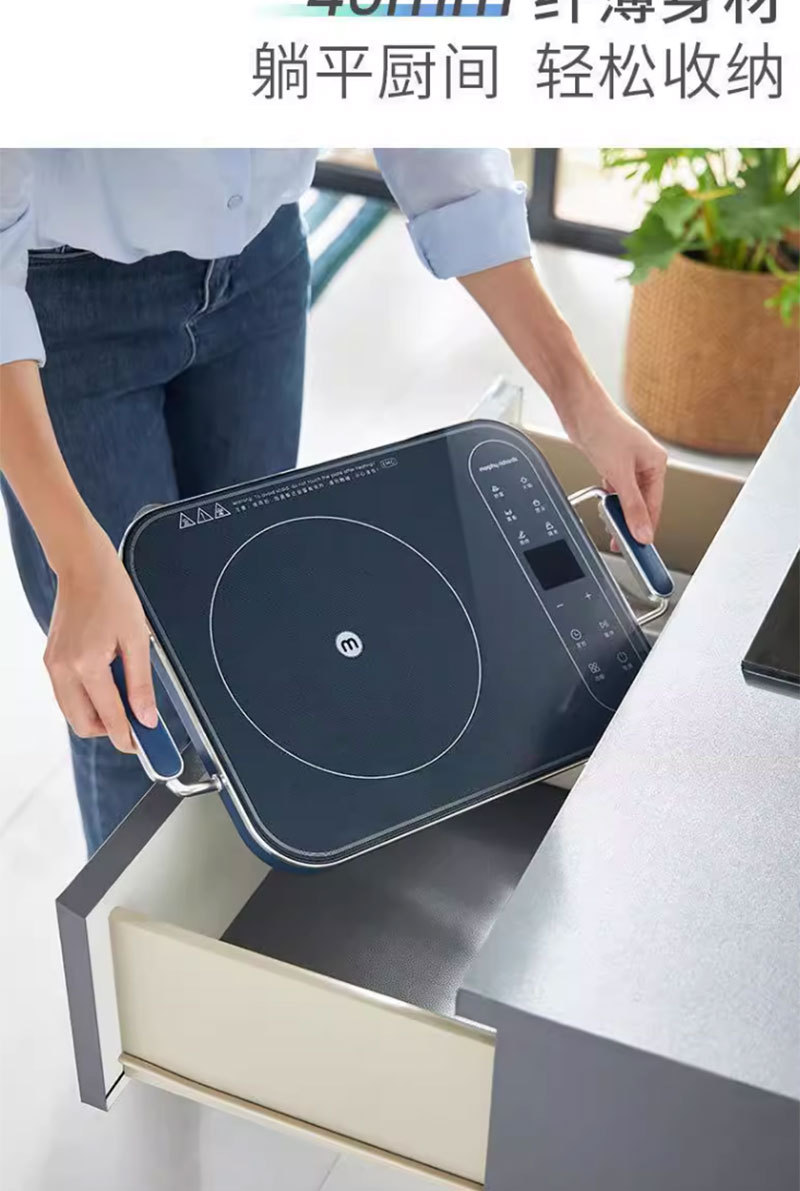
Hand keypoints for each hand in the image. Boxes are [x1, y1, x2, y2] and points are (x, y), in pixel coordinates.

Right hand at [44, 524, 157, 751]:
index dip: (129, 736)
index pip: (109, 717)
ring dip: (97, 716)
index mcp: (87, 665)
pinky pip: (67, 695)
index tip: (145, 747)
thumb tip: (147, 717)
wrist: (84, 568)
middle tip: (136, 723)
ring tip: (124, 700)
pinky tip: (107, 685)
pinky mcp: (51, 661)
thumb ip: (141, 683)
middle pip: (84, 724)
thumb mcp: (137, 639)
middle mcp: (63, 670)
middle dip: (110, 730)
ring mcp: (53, 666)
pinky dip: (86, 700)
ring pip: (73, 713)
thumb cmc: (112, 594)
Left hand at [570, 399, 667, 545]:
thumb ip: (632, 506)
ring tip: (611, 527)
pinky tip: (605, 506)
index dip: (646, 528)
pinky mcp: (612, 462)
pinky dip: (610, 499)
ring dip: (618, 511)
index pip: (655, 506)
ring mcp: (628, 463)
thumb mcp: (619, 474)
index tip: (639, 547)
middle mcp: (646, 463)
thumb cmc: (603, 428)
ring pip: (627, 497)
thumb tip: (643, 531)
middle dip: (630, 522)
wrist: (579, 408)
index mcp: (656, 463)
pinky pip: (615, 488)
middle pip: (642, 503)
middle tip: (620, 541)